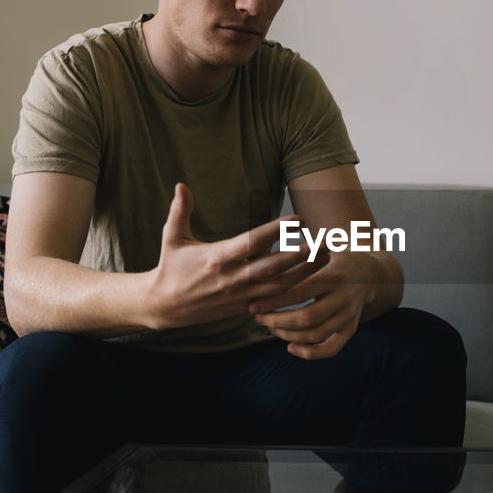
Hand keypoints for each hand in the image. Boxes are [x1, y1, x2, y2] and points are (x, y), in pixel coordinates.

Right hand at [145, 183, 315, 329]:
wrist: (165, 306)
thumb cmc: (171, 268)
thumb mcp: (172, 238)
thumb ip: (180, 211)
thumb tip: (180, 184)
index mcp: (216, 258)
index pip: (252, 242)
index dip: (276, 230)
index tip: (298, 218)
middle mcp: (231, 278)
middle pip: (273, 266)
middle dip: (302, 254)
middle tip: (325, 240)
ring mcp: (240, 295)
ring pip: (280, 286)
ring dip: (306, 272)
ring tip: (327, 257)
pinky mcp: (245, 307)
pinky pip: (275, 300)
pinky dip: (296, 292)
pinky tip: (315, 281)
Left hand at [249, 250, 378, 359]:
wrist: (369, 273)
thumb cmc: (334, 259)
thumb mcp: (320, 249)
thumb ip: (297, 255)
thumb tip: (264, 262)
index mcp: (335, 275)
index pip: (300, 291)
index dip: (274, 300)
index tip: (254, 303)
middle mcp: (345, 297)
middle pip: (307, 317)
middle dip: (277, 320)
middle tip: (258, 317)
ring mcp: (350, 315)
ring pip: (316, 334)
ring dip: (287, 335)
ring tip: (270, 327)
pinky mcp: (351, 329)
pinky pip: (332, 349)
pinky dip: (310, 353)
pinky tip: (290, 348)